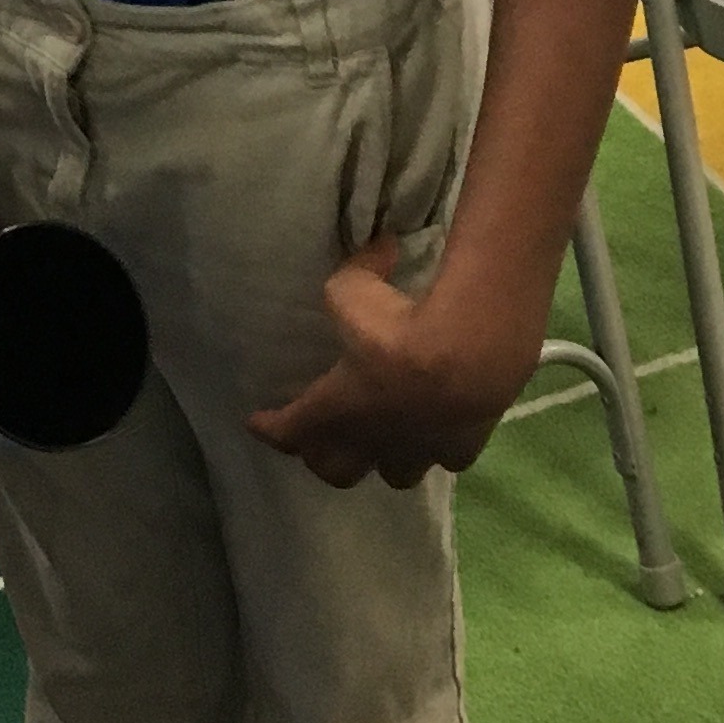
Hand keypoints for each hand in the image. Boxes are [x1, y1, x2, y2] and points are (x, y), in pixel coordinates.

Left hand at [247, 239, 535, 491]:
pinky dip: (437, 449)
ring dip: (383, 461)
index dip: (270, 428)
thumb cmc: (393, 328)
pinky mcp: (459, 449)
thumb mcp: (353, 290)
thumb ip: (354, 275)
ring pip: (393, 474)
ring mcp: (416, 452)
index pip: (289, 431)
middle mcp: (371, 442)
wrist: (467, 357)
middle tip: (318, 444)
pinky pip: (444, 459)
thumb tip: (380, 248)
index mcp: (334, 411)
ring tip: (383, 444)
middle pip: (337, 471)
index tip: (256, 424)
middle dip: (324, 460)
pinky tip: (437, 434)